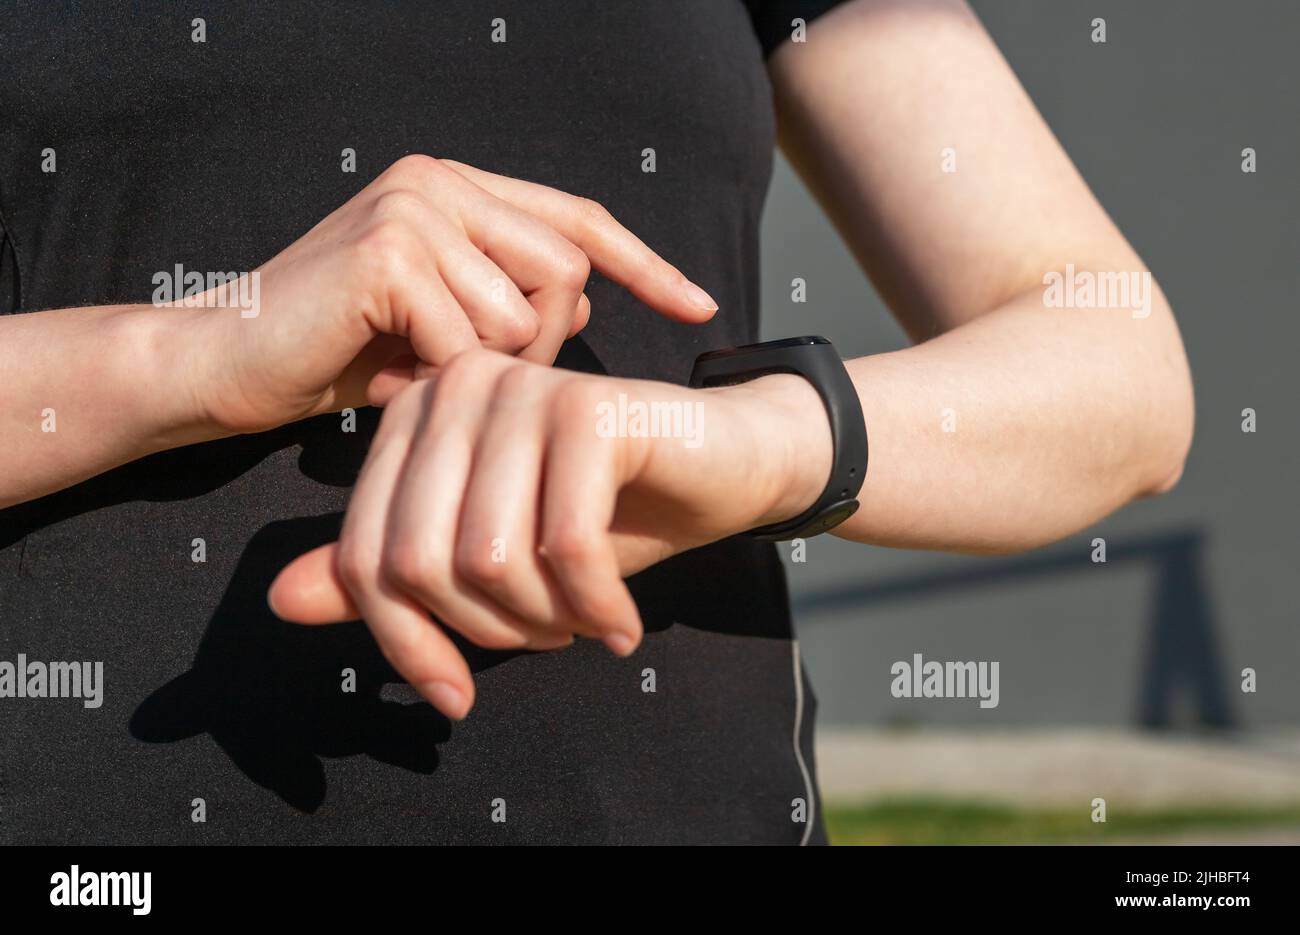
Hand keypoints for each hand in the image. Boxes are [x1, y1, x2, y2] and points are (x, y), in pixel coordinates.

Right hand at [181, 155, 717, 433]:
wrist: (226, 363)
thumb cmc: (334, 351)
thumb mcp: (438, 325)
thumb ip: (506, 302)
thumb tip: (584, 304)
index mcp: (457, 191)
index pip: (577, 220)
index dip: (646, 265)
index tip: (702, 306)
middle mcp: (440, 182)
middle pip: (567, 273)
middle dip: (539, 346)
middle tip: (471, 375)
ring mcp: (415, 209)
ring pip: (525, 315)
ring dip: (484, 370)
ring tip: (416, 372)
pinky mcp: (390, 252)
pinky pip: (472, 343)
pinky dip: (441, 380)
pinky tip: (390, 376)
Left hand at [267, 349, 830, 719]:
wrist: (726, 467)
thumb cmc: (610, 513)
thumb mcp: (495, 557)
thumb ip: (390, 572)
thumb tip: (278, 602)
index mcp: (418, 416)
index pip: (367, 555)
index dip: (404, 643)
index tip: (451, 695)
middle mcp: (459, 388)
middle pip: (418, 560)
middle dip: (483, 633)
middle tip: (544, 642)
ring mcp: (523, 391)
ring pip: (487, 558)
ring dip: (542, 623)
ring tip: (583, 623)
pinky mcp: (589, 411)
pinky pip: (564, 547)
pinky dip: (594, 609)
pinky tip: (620, 624)